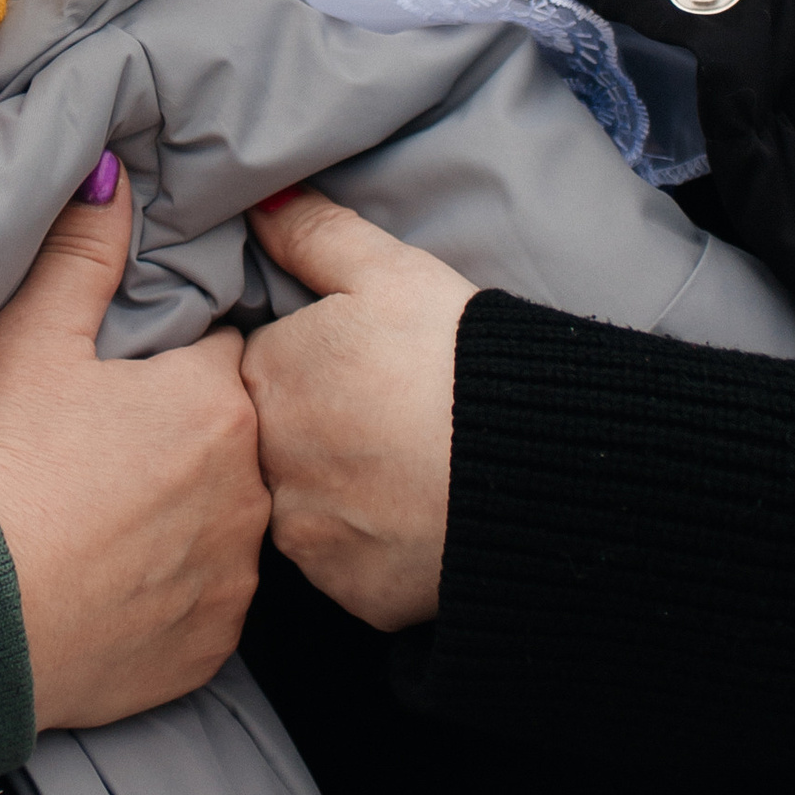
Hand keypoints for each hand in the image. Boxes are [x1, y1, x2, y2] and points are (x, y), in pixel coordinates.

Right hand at [0, 169, 268, 732]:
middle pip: (228, 439)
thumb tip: (114, 174)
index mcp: (219, 402)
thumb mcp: (31, 341)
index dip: (170, 359)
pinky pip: (204, 602)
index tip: (122, 378)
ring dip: (180, 515)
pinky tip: (109, 581)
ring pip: (222, 522)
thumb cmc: (1, 465)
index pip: (220, 352)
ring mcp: (236, 576)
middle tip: (98, 448)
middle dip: (179, 436)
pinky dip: (168, 591)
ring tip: (100, 517)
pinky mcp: (212, 647)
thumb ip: (82, 253)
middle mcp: (252, 490)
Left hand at [241, 188, 471, 630]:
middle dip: (309, 434)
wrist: (536, 464)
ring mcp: (304, 535)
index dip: (302, 368)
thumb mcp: (389, 272)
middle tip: (379, 424)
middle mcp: (265, 460)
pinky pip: (345, 570)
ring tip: (401, 475)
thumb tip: (257, 201)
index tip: (348, 372)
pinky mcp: (348, 593)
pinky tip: (414, 522)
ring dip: (337, 496)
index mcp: (265, 376)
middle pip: (269, 443)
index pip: (258, 369)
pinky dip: (372, 551)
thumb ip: (312, 232)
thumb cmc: (458, 355)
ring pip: (301, 512)